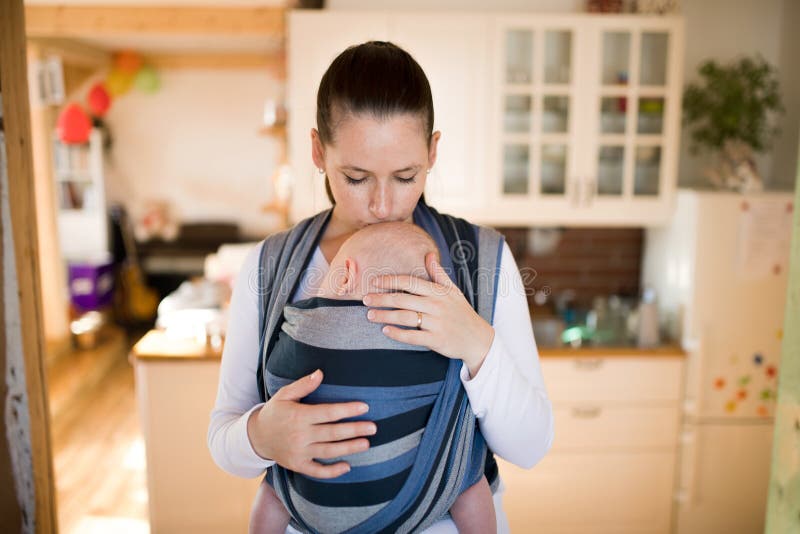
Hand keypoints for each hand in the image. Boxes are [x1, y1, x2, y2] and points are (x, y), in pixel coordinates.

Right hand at [247, 369, 376, 477]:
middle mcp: (300, 435)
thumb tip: (320, 373)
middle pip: (332, 433)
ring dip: (349, 448)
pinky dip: (332, 471)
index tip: (364, 407)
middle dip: (354, 430)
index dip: (347, 410)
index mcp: (299, 416)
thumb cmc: (275, 412)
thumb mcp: (285, 395)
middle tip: (373, 428)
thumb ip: (303, 385)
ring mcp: (299, 452)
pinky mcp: (297, 465)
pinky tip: (347, 466)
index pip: (328, 412)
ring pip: (328, 451)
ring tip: (366, 444)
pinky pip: (317, 471)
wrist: (256, 437)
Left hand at [363, 252, 494, 376]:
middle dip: (382, 298)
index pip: (410, 282)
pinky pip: (413, 336)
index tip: (374, 281)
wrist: (477, 338)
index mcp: (438, 292)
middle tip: (365, 299)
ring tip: (370, 315)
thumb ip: (438, 274)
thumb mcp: (453, 290)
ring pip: (405, 317)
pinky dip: (398, 334)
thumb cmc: (461, 312)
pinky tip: (385, 330)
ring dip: (385, 315)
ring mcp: (436, 323)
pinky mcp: (436, 340)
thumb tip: (429, 254)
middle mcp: (436, 306)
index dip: (390, 281)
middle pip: (403, 299)